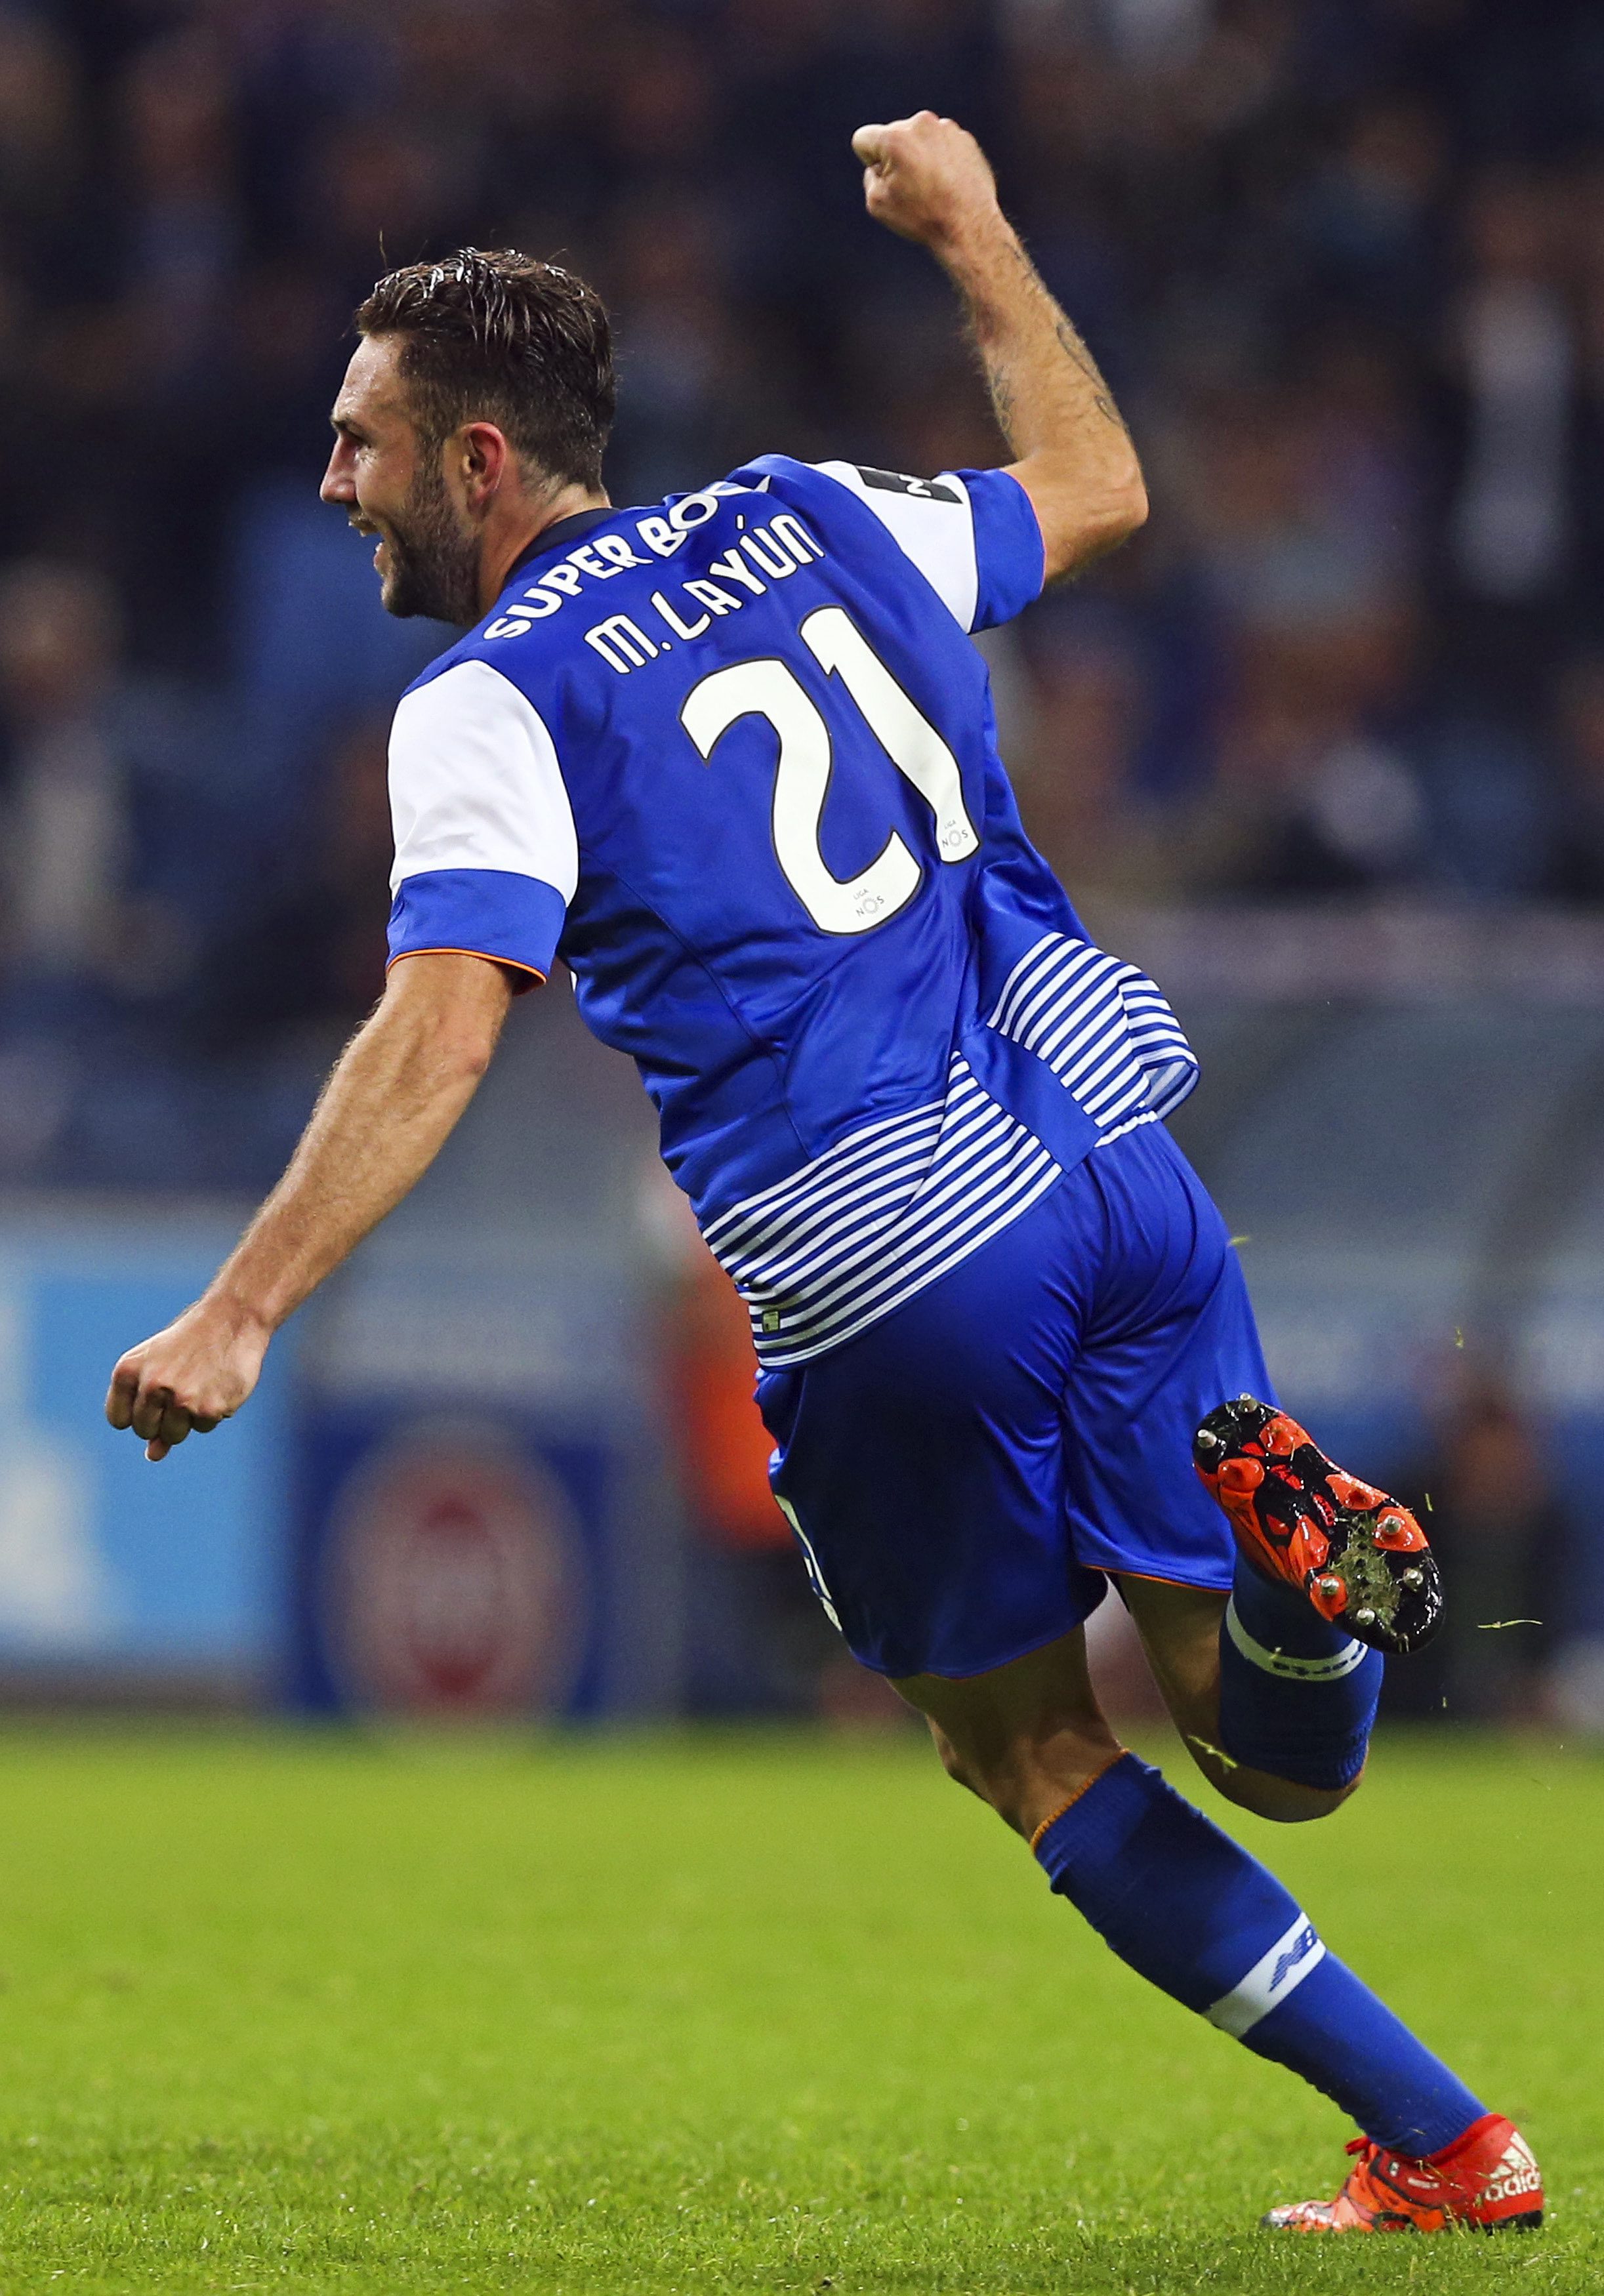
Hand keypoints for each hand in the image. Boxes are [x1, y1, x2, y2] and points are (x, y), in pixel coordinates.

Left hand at [105, 1294, 271, 1461]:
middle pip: (145, 1431)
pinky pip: (203, 1427)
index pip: (119, 1420)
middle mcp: (151, 1385)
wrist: (232, 1319)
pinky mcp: (208, 1408)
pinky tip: (218, 1385)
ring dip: (188, 1419)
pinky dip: (212, 1412)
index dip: (138, 1414)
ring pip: (174, 1435)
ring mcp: (180, 1398)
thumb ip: (148, 1409)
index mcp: (128, 1371)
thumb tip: (153, 1455)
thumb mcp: (158, 1367)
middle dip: (162, 1420)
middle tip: (181, 1390)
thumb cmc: (189, 1345)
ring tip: (201, 1386)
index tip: (154, 1399)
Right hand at [852, 111, 1000, 254]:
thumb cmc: (921, 217)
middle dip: (896, 157)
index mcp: (894, 137)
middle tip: (912, 188)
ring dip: (918, 157)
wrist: (969, 227)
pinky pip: (941, 145)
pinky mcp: (964, 138)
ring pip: (918, 139)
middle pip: (893, 136)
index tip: (887, 180)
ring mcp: (946, 128)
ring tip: (932, 188)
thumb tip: (879, 164)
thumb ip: (869, 176)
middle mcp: (920, 123)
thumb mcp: (877, 203)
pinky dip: (940, 161)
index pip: (864, 139)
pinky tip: (947, 184)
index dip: (869, 162)